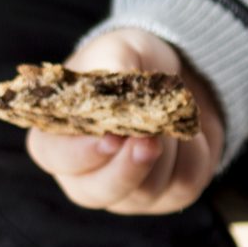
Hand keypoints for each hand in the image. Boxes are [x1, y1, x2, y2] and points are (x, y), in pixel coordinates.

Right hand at [24, 27, 225, 214]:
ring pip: (143, 191)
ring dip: (166, 153)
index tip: (111, 136)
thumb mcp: (121, 49)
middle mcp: (84, 173)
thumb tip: (120, 75)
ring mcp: (125, 191)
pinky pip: (182, 186)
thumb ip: (114, 62)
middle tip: (150, 140)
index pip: (54, 157)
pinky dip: (192, 156)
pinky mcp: (166, 197)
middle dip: (126, 168)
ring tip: (171, 119)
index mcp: (57, 135)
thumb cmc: (134, 65)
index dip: (82, 152)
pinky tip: (189, 134)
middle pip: (94, 192)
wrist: (181, 80)